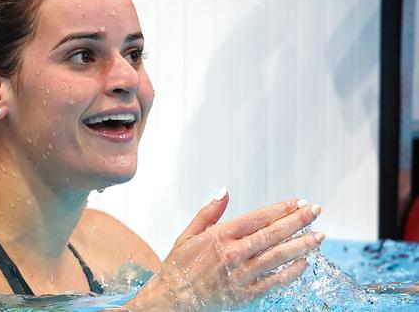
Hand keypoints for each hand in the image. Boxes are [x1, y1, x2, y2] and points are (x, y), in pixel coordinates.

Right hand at [129, 189, 323, 310]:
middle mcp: (232, 254)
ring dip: (301, 245)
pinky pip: (273, 282)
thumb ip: (209, 212)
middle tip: (316, 211)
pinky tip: (304, 263)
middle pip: (272, 234)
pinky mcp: (245, 294)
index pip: (257, 218)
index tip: (298, 202)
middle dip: (297, 221)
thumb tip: (224, 192)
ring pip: (277, 257)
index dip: (280, 209)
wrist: (172, 299)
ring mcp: (240, 275)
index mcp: (219, 237)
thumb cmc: (179, 266)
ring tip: (319, 236)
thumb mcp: (188, 234)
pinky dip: (290, 272)